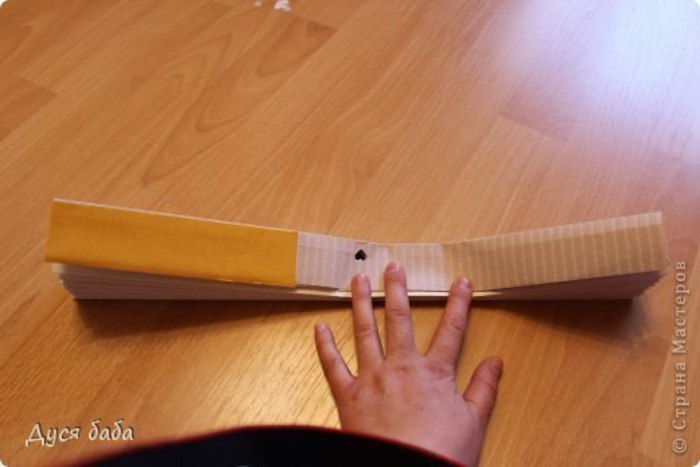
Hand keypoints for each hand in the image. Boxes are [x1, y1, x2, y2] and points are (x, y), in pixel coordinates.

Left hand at [314, 262, 502, 465]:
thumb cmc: (440, 453)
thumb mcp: (474, 423)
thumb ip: (484, 389)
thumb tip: (497, 362)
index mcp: (434, 373)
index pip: (451, 330)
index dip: (458, 304)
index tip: (461, 281)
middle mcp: (402, 367)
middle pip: (400, 320)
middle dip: (397, 290)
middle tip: (393, 266)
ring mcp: (373, 378)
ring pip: (365, 331)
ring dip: (361, 303)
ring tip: (358, 279)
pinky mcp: (348, 396)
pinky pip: (333, 366)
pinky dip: (325, 345)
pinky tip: (320, 327)